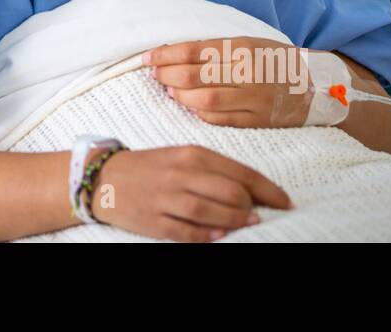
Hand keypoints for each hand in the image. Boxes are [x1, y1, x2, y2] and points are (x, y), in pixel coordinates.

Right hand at [89, 145, 292, 240]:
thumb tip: (252, 191)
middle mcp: (180, 173)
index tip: (285, 201)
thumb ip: (214, 171)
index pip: (240, 171)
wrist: (104, 177)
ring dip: (235, 220)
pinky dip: (207, 236)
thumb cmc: (151, 167)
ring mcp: (165, 198)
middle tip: (260, 214)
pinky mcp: (153, 221)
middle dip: (252, 206)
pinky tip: (220, 236)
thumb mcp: (182, 157)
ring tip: (247, 223)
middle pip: (229, 192)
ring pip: (210, 212)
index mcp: (191, 154)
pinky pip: (186, 232)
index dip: (268, 189)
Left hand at [143, 36, 313, 127]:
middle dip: (167, 74)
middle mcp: (247, 72)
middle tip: (155, 74)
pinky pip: (218, 119)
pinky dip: (198, 113)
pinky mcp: (255, 120)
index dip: (165, 55)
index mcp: (242, 47)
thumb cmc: (273, 60)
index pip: (193, 50)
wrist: (313, 86)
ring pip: (203, 100)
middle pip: (193, 75)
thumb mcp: (247, 43)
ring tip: (170, 90)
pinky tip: (190, 106)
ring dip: (180, 95)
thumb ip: (213, 48)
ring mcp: (252, 98)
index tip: (147, 58)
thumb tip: (172, 52)